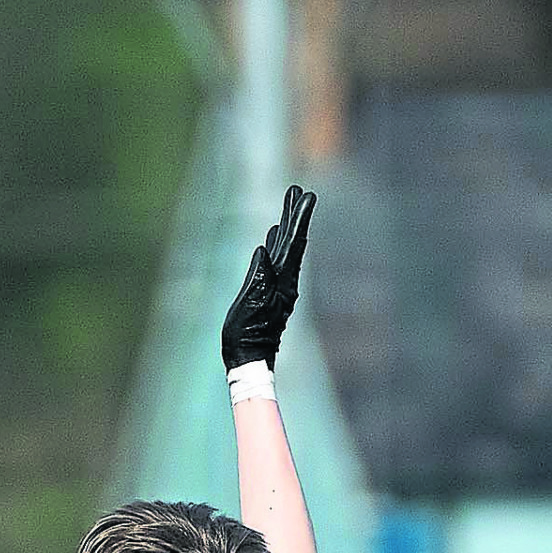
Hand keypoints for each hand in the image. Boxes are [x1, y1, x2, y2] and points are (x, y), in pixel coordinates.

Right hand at [222, 185, 315, 369]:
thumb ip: (257, 278)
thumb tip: (263, 251)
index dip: (298, 218)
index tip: (305, 196)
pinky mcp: (271, 294)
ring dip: (286, 229)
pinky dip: (276, 248)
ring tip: (286, 210)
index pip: (293, 243)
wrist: (250, 360)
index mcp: (282, 280)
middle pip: (292, 242)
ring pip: (285, 252)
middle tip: (298, 191)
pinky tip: (272, 240)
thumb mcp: (248, 306)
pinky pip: (276, 264)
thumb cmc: (245, 335)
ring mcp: (279, 287)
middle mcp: (285, 281)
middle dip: (295, 216)